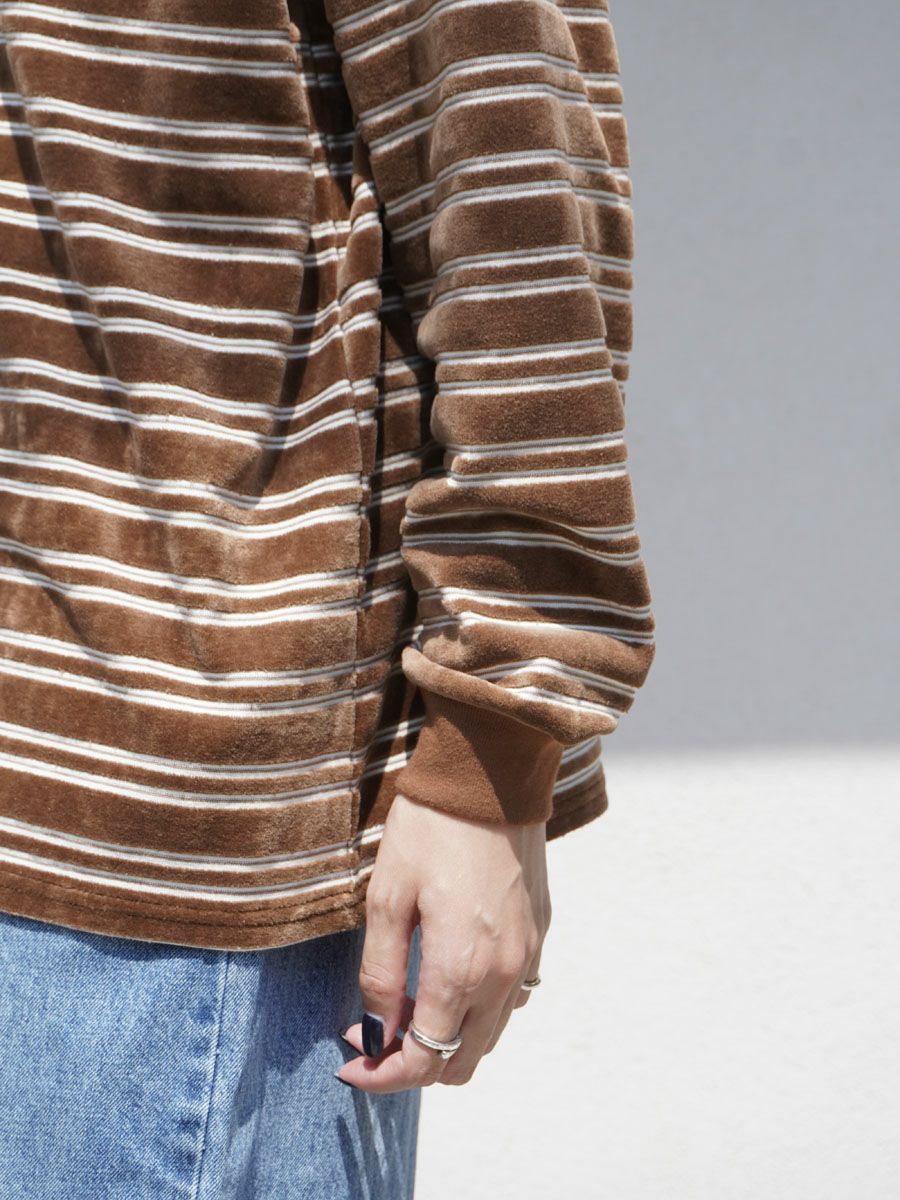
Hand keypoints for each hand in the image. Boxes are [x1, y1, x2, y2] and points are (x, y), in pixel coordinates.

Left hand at [335, 790, 550, 1091]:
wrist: (492, 774)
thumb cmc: (430, 829)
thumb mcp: (386, 897)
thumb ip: (380, 973)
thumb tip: (375, 1032)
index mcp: (460, 969)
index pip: (423, 1059)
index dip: (382, 1074)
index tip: (349, 1062)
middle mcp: (503, 974)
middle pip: (461, 1063)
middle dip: (412, 1065)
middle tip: (372, 1038)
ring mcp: (527, 954)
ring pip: (490, 1036)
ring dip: (448, 1040)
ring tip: (406, 1010)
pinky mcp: (539, 932)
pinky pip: (513, 998)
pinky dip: (479, 1010)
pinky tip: (449, 980)